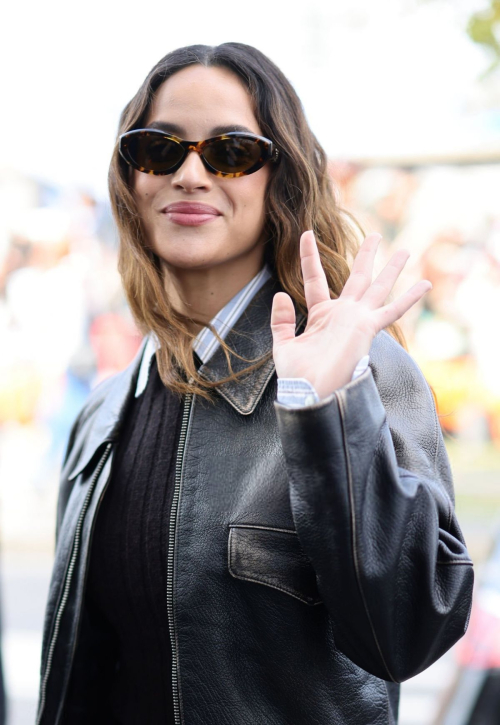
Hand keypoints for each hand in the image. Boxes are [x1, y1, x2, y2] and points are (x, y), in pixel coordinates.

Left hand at [270, 230, 431, 399]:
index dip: (310, 257)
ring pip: (378, 287)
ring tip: (404, 250)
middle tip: (374, 235)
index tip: (306, 234)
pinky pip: (392, 310)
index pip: (315, 279)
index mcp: (321, 316)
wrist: (311, 394)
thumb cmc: (298, 377)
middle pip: (357, 277)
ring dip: (391, 269)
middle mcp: (342, 314)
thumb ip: (281, 320)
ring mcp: (357, 320)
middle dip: (366, 256)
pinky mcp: (367, 328)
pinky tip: (424, 284)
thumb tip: (280, 294)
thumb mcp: (283, 345)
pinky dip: (409, 298)